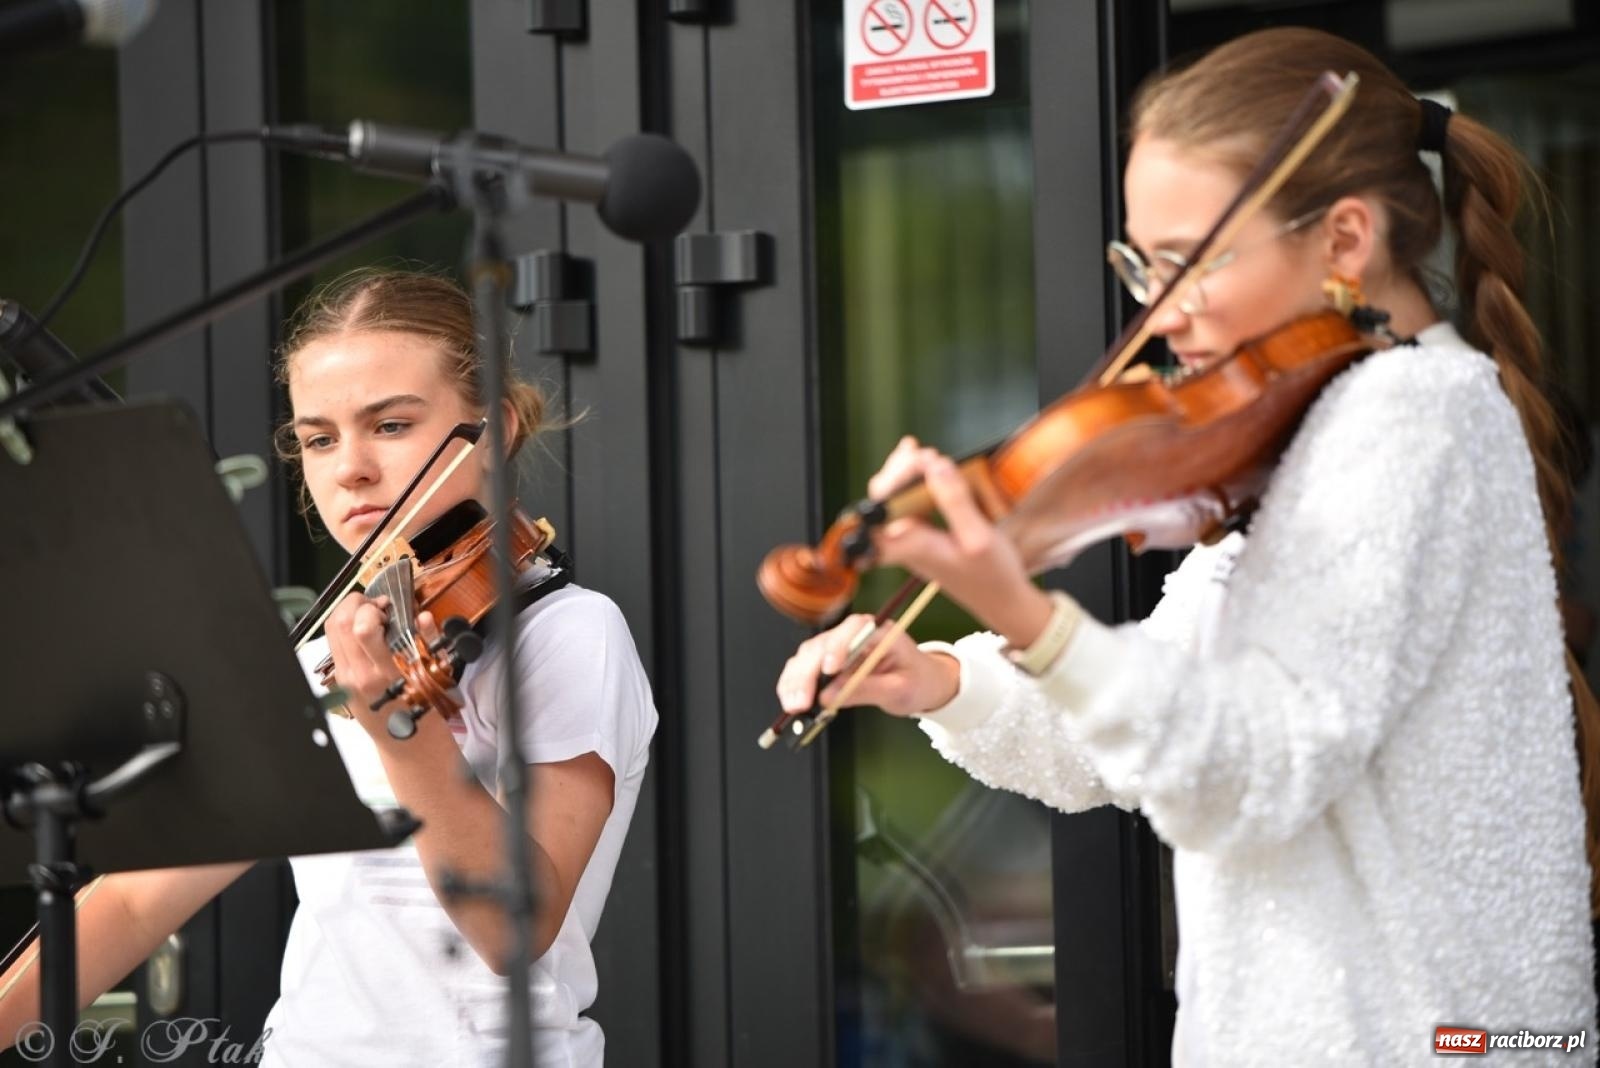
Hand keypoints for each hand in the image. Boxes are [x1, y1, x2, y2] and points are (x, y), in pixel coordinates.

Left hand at [324, 591, 441, 735]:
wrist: (409, 743)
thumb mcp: (434, 673)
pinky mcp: (341, 680)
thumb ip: (428, 640)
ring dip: (348, 613)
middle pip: (340, 623)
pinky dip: (346, 630)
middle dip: (356, 602)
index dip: (372, 607)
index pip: (361, 629)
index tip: (388, 606)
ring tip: (369, 615)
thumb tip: (422, 616)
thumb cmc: (424, 711)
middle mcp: (360, 675)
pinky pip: (335, 645)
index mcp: (385, 673)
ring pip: (332, 631)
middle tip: (375, 604)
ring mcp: (346, 678)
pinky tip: (365, 633)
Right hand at [776, 612, 960, 717]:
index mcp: (879, 632)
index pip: (854, 629)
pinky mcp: (827, 662)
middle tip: (801, 702)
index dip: (838, 646)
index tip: (830, 669)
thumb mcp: (899, 690)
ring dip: (795, 681)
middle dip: (807, 673)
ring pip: (807, 656)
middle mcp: (854, 634)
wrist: (921, 683)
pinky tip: (790, 701)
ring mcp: (838, 647)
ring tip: (793, 706)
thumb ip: (865, 690)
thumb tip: (828, 697)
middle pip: (822, 644)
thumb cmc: (916, 681)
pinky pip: (805, 669)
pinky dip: (794, 685)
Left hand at [868, 437, 1055, 648]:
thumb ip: (955, 502)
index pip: (882, 505)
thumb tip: (935, 466)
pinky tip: (928, 465)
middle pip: (883, 499)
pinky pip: (912, 504)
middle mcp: (906, 542)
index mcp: (912, 544)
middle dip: (898, 470)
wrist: (1002, 602)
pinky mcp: (926, 536)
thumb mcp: (979, 538)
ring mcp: (914, 539)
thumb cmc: (993, 575)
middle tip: (923, 452)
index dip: (894, 476)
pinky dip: (917, 482)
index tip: (924, 460)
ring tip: (923, 453)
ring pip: (895, 500)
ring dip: (905, 473)